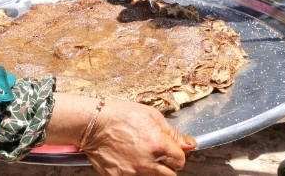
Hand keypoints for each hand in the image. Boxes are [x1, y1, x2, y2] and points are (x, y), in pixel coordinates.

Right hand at [81, 98, 196, 174]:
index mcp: (157, 144)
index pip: (181, 160)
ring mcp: (133, 173)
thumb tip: (190, 144)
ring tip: (142, 155)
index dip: (177, 153)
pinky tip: (130, 160)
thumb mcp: (151, 115)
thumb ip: (172, 133)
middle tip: (157, 152)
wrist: (93, 124)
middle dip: (168, 163)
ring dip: (153, 169)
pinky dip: (136, 172)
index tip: (171, 149)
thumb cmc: (121, 115)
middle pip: (171, 174)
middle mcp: (148, 162)